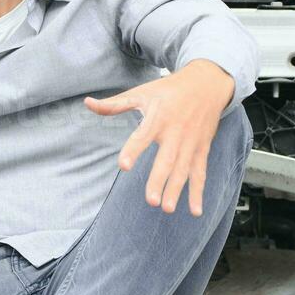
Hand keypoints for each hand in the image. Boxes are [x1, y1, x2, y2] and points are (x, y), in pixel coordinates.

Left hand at [83, 60, 235, 215]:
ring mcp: (191, 142)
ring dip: (177, 190)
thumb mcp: (142, 92)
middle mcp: (176, 131)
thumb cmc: (168, 89)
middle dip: (159, 180)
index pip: (143, 135)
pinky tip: (195, 211)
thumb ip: (114, 104)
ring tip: (167, 209)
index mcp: (158, 117)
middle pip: (167, 159)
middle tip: (150, 201)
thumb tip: (87, 103)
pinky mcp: (202, 149)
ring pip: (184, 169)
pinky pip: (200, 172)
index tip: (124, 166)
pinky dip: (198, 192)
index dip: (133, 150)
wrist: (207, 83)